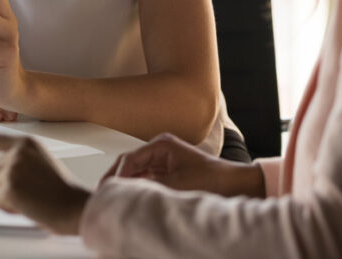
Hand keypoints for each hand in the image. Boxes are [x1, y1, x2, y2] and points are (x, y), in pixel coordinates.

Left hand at [0, 133, 89, 234]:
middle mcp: (17, 151)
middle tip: (19, 193)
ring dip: (4, 197)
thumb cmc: (59, 188)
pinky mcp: (8, 186)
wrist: (73, 205)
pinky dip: (6, 207)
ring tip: (28, 198)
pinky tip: (26, 205)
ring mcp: (12, 168)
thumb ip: (10, 159)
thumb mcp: (36, 163)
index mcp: (26, 142)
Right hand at [101, 133, 265, 196]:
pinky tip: (133, 197)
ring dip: (128, 183)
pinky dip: (139, 187)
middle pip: (130, 163)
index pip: (129, 159)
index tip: (106, 190)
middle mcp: (161, 149)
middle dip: (118, 178)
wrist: (236, 185)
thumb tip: (126, 191)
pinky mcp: (170, 172)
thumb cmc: (213, 179)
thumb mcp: (176, 184)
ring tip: (116, 197)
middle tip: (104, 194)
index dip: (116, 176)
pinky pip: (147, 178)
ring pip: (137, 172)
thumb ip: (148, 186)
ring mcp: (165, 160)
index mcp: (161, 144)